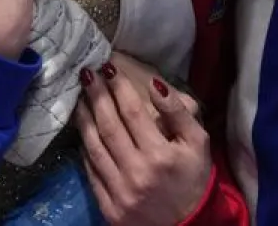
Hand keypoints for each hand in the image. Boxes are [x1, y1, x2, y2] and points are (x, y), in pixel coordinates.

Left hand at [75, 63, 212, 225]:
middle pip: (109, 126)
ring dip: (84, 120)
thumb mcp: (198, 142)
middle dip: (97, 96)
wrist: (188, 225)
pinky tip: (83, 132)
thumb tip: (155, 84)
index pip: (132, 112)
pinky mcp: (108, 207)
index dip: (118, 87)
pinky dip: (85, 149)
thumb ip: (178, 112)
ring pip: (95, 148)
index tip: (108, 67)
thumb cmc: (194, 178)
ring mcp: (119, 192)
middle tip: (87, 74)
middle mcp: (136, 172)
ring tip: (80, 99)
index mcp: (159, 155)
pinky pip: (91, 172)